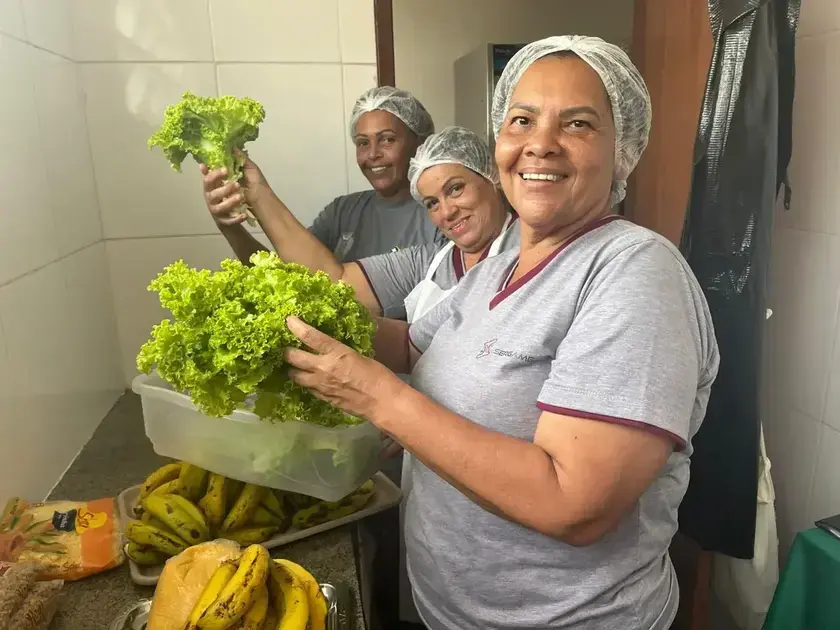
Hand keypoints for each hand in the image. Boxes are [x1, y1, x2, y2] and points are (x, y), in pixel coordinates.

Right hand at [200, 156, 270, 225]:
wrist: (246, 211)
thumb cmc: (241, 189)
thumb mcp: (241, 175)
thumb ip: (234, 162)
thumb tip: (231, 146)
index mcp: (213, 186)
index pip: (208, 179)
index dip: (215, 175)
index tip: (225, 169)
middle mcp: (212, 198)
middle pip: (213, 193)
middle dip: (224, 188)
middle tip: (237, 184)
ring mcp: (217, 210)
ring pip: (220, 207)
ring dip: (230, 202)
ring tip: (241, 197)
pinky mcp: (224, 222)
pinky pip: (228, 221)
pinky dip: (236, 218)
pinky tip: (244, 214)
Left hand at [284, 316, 403, 423]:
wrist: (382, 402)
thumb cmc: (377, 375)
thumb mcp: (358, 355)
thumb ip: (339, 352)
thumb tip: (330, 349)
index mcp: (336, 353)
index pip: (310, 336)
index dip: (296, 326)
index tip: (289, 320)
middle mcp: (323, 368)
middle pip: (293, 357)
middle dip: (287, 352)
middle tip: (287, 348)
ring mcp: (320, 385)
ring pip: (294, 376)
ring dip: (292, 369)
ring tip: (295, 366)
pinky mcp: (322, 398)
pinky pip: (307, 388)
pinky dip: (305, 383)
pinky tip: (308, 380)